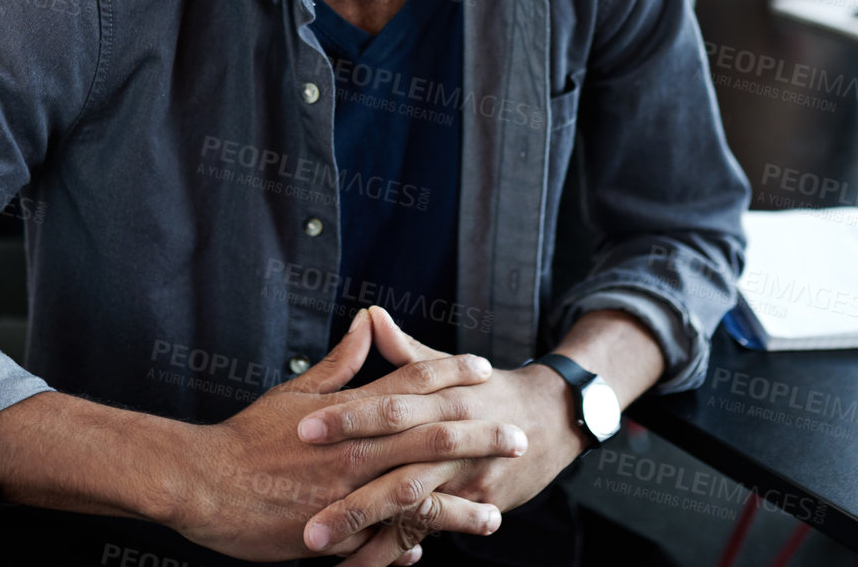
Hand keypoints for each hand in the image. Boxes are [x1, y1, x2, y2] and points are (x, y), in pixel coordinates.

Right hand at [176, 310, 520, 564]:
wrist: (200, 483)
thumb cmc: (245, 437)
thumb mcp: (295, 392)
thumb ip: (339, 363)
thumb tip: (368, 322)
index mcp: (348, 412)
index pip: (410, 383)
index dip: (451, 373)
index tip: (484, 368)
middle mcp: (355, 450)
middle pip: (431, 438)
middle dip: (479, 437)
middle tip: (518, 437)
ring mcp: (347, 493)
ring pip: (417, 498)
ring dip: (460, 507)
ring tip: (496, 514)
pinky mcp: (332, 534)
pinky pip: (380, 542)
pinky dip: (406, 545)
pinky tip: (428, 552)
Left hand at [294, 308, 583, 556]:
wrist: (553, 416)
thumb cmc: (487, 391)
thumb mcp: (447, 367)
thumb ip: (403, 349)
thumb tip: (369, 314)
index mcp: (439, 398)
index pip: (389, 405)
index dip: (348, 416)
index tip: (304, 428)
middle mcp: (452, 437)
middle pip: (397, 462)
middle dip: (350, 490)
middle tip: (304, 513)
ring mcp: (466, 475)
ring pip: (413, 504)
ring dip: (367, 527)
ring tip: (319, 543)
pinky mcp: (479, 504)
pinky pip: (433, 529)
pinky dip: (399, 547)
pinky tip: (360, 561)